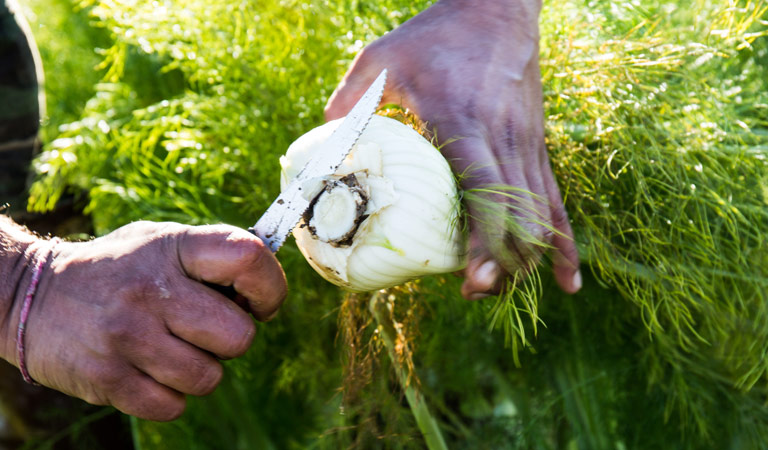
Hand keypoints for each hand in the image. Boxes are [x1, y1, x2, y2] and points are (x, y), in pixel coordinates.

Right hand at [6, 222, 285, 420]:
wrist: (34, 295)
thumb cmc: (119, 269)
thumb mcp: (162, 242)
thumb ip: (214, 257)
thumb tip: (269, 287)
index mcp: (173, 247)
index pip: (249, 259)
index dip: (270, 287)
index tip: (259, 302)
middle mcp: (151, 290)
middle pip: (239, 336)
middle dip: (231, 338)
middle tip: (203, 329)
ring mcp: (128, 336)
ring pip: (208, 378)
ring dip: (199, 369)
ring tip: (169, 347)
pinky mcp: (107, 379)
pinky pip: (173, 406)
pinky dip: (168, 395)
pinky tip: (147, 369)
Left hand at [325, 0, 580, 298]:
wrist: (498, 9)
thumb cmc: (435, 36)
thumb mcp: (382, 58)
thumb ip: (350, 98)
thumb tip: (321, 142)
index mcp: (466, 122)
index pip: (486, 190)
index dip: (485, 239)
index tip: (472, 279)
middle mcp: (505, 139)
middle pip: (517, 214)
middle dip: (501, 262)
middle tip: (473, 292)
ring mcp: (526, 145)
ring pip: (539, 215)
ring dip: (524, 260)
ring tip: (496, 291)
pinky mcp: (537, 147)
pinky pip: (554, 202)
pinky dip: (562, 244)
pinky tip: (568, 280)